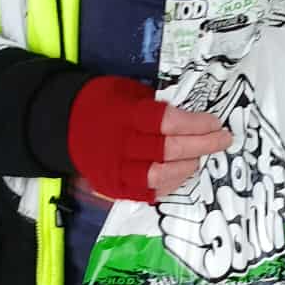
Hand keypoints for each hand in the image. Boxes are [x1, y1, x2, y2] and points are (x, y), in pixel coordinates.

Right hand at [67, 75, 229, 201]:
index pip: (167, 122)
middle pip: (169, 151)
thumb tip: (191, 117)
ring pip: (159, 177)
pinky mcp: (112, 188)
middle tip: (222, 140)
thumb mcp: (126, 90)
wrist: (61, 124)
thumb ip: (155, 105)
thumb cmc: (101, 102)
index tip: (215, 122)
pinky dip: (169, 185)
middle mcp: (119, 145)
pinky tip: (181, 174)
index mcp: (124, 115)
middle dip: (202, 146)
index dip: (195, 124)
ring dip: (186, 168)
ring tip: (199, 158)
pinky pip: (147, 193)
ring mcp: (114, 170)